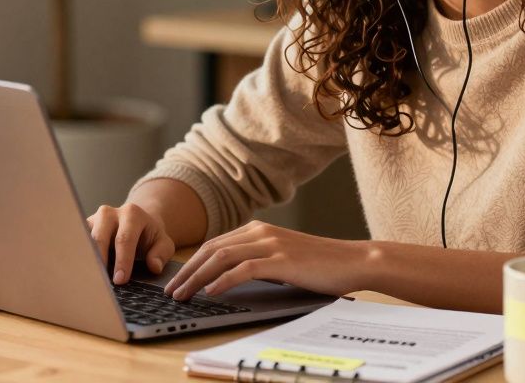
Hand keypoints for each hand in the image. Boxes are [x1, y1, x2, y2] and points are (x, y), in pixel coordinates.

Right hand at [86, 203, 175, 285]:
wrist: (136, 222)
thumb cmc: (149, 236)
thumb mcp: (163, 243)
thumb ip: (161, 253)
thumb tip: (154, 266)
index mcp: (131, 214)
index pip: (124, 239)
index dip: (122, 261)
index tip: (120, 280)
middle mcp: (109, 213)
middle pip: (100, 237)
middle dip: (100, 261)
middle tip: (102, 283)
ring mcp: (93, 219)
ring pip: (85, 240)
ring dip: (86, 261)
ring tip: (90, 280)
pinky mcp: (83, 228)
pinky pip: (78, 244)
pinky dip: (80, 259)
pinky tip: (82, 274)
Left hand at [165, 220, 368, 299]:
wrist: (353, 261)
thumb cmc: (320, 264)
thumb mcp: (282, 258)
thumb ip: (258, 261)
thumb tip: (229, 278)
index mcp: (258, 230)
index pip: (214, 244)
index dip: (191, 262)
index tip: (177, 279)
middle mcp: (260, 232)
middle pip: (211, 248)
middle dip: (187, 270)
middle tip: (171, 290)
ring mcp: (271, 244)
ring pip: (221, 257)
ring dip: (197, 277)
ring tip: (183, 294)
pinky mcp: (281, 260)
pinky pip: (243, 269)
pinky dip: (223, 280)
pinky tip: (211, 292)